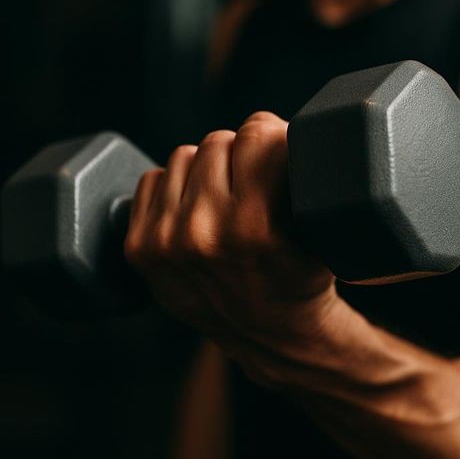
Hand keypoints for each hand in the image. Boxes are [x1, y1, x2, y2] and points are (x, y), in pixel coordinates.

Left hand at [124, 112, 336, 346]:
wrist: (269, 333)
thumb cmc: (301, 273)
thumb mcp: (319, 227)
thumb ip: (298, 171)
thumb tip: (270, 124)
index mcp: (257, 227)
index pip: (257, 132)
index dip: (274, 138)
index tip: (281, 156)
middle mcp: (206, 234)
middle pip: (220, 139)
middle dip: (241, 156)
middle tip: (256, 187)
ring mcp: (167, 242)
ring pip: (185, 154)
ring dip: (207, 170)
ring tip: (228, 202)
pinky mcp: (141, 248)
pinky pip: (153, 178)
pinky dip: (175, 189)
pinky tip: (199, 214)